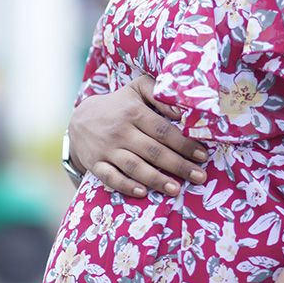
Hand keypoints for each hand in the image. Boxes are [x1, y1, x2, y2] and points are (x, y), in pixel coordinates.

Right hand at [68, 76, 209, 197]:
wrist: (80, 119)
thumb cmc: (119, 105)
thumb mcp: (136, 89)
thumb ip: (158, 93)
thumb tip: (181, 111)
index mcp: (133, 112)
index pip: (163, 130)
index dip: (184, 144)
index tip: (202, 155)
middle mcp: (120, 131)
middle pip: (153, 151)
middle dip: (178, 165)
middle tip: (199, 177)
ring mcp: (107, 149)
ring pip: (134, 166)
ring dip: (156, 179)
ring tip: (176, 189)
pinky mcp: (95, 164)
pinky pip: (110, 177)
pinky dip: (126, 186)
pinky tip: (142, 193)